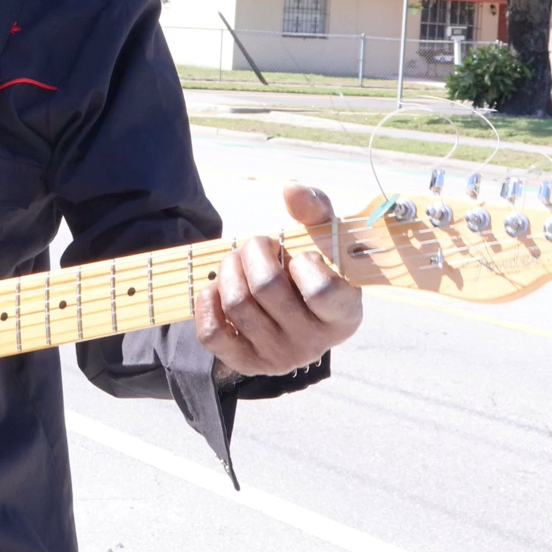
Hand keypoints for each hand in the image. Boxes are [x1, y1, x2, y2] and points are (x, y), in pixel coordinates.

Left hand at [195, 183, 361, 377]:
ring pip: (237, 303)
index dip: (304, 262)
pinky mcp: (245, 363)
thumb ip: (315, 209)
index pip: (322, 290)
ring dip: (230, 269)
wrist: (298, 314)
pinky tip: (219, 288)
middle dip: (254, 252)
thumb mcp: (325, 239)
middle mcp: (312, 344)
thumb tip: (291, 189)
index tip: (300, 256)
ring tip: (239, 261)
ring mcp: (277, 358)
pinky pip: (212, 332)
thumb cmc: (315, 270)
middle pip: (267, 287)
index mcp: (342, 315)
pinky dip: (208, 302)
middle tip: (258, 245)